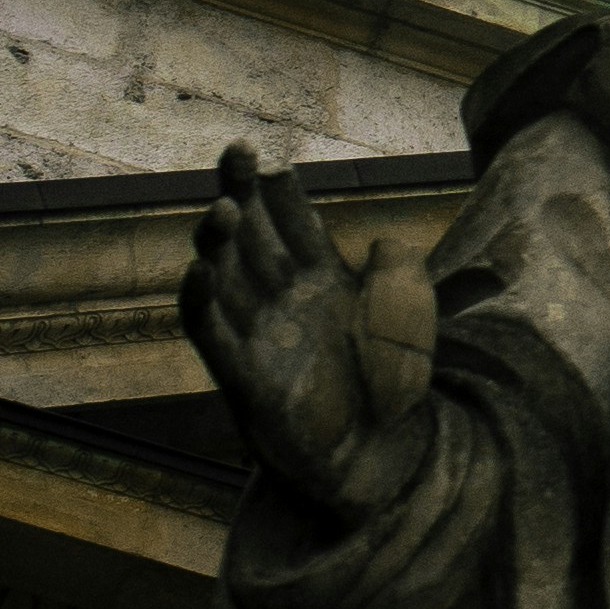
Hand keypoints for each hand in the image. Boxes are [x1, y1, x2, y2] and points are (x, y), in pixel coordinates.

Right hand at [178, 144, 436, 515]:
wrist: (388, 458)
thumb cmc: (395, 384)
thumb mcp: (412, 320)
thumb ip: (401, 275)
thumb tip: (384, 242)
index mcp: (323, 281)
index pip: (295, 223)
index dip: (281, 191)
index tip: (270, 156)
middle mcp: (285, 303)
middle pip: (253, 237)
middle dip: (241, 193)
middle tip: (235, 150)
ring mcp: (262, 338)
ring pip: (226, 280)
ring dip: (219, 242)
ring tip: (224, 206)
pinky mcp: (248, 381)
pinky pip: (214, 339)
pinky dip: (200, 305)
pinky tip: (197, 272)